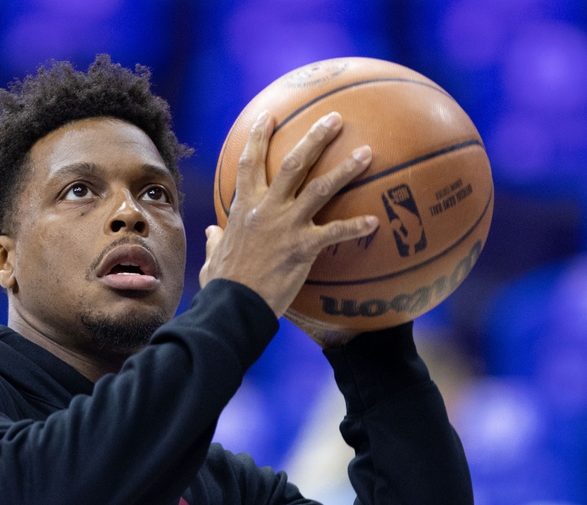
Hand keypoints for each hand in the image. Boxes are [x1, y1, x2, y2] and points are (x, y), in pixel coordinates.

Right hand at [200, 110, 377, 321]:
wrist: (232, 306)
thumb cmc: (222, 285)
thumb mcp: (213, 257)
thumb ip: (215, 241)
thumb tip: (211, 233)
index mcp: (244, 207)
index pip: (249, 163)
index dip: (258, 137)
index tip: (268, 116)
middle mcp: (265, 209)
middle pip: (292, 163)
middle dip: (314, 138)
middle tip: (335, 118)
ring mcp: (285, 226)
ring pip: (319, 188)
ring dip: (344, 169)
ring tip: (366, 152)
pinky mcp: (302, 248)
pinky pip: (334, 232)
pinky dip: (355, 226)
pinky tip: (374, 221)